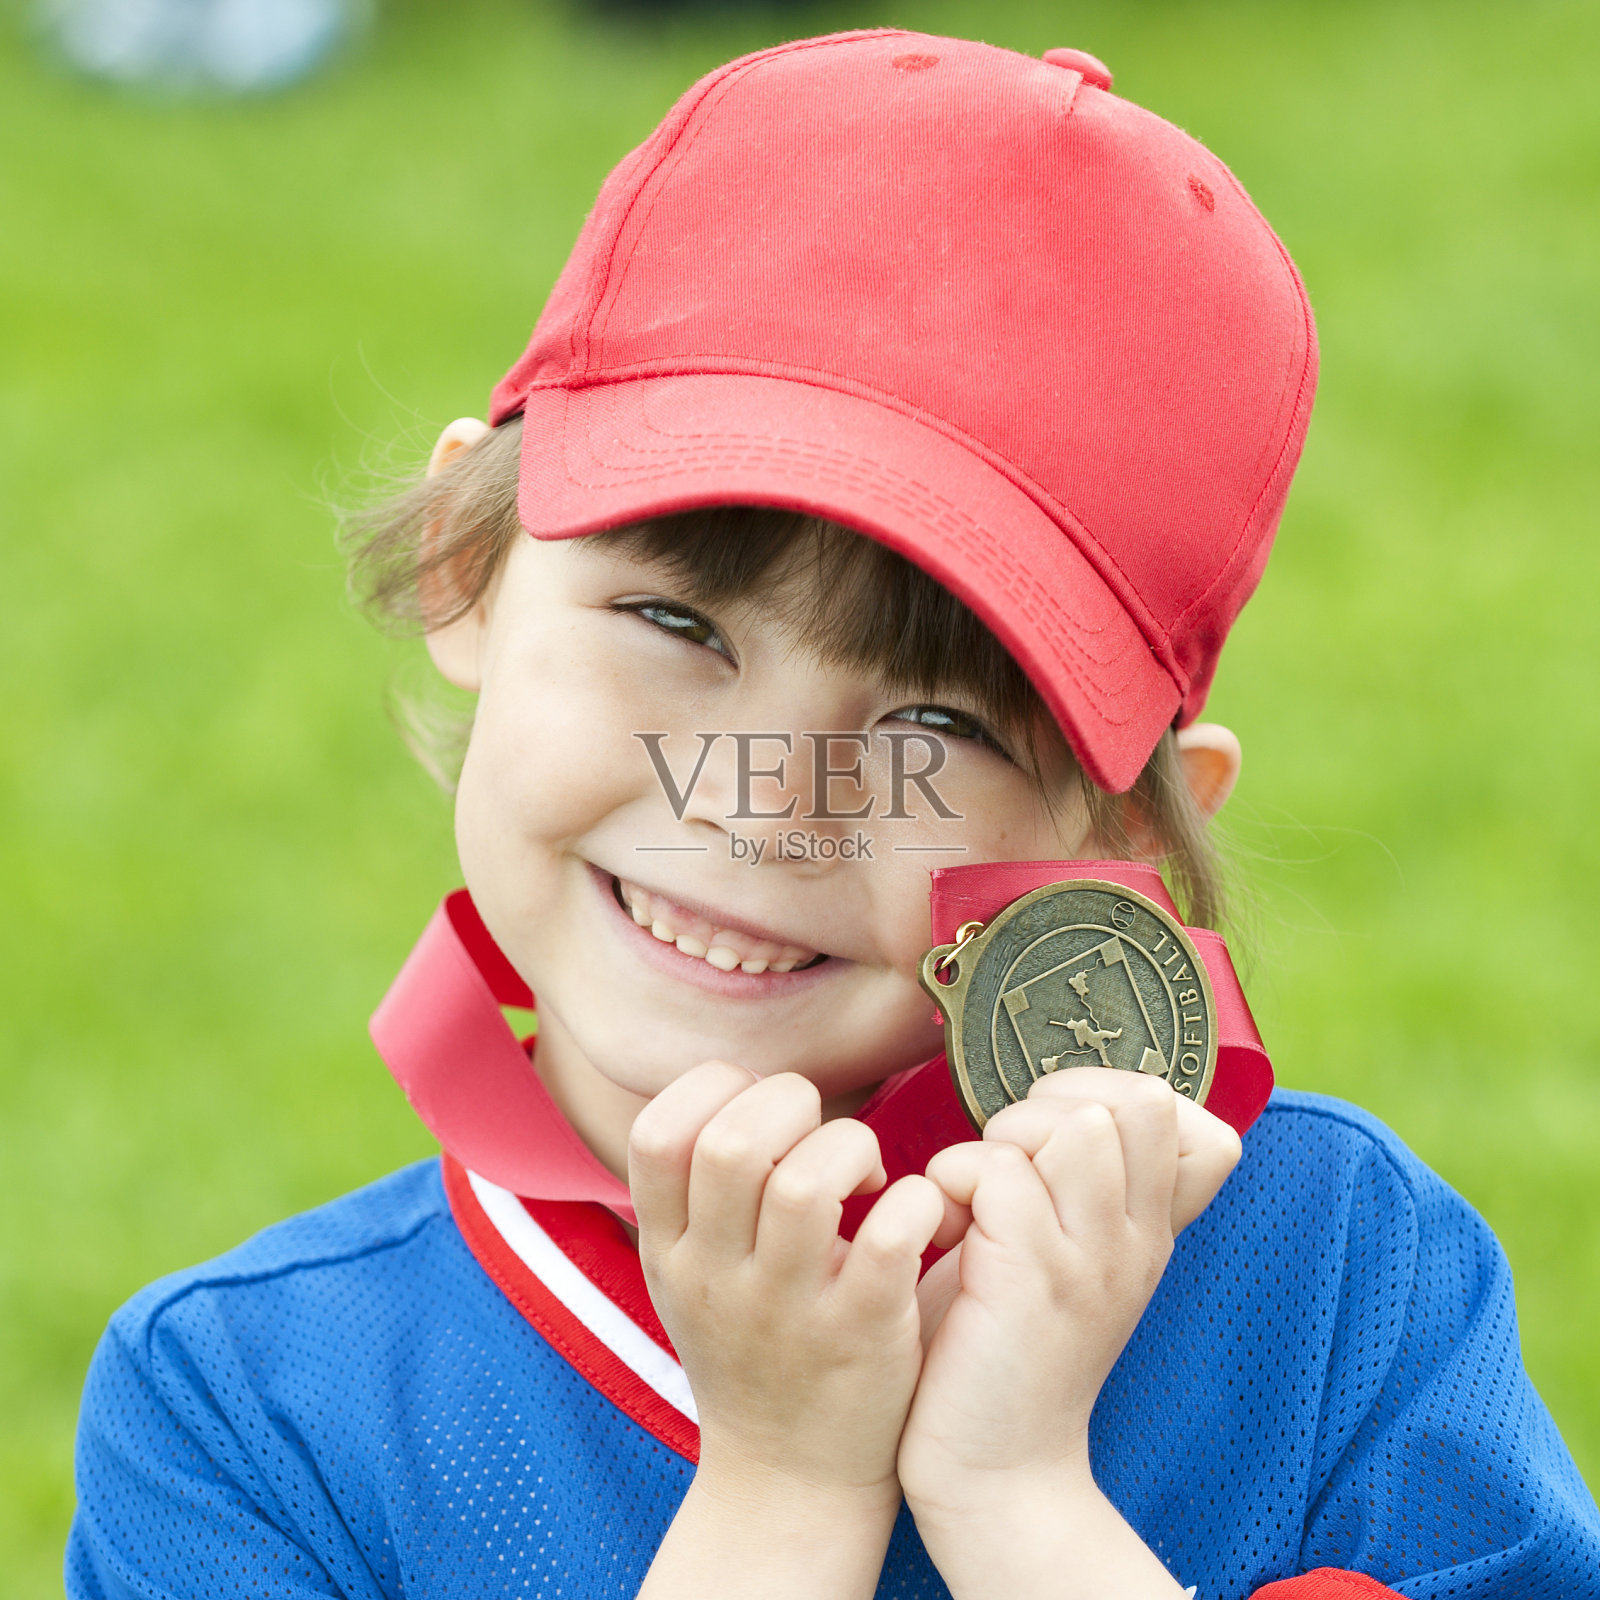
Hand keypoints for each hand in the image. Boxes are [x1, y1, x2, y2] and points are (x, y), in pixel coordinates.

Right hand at [629, 1061, 945, 1503]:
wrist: (790, 1480)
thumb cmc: (750, 1346)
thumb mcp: (689, 1270)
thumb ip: (696, 1185)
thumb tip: (733, 1083)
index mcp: (670, 1247)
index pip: (658, 1131)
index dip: (714, 1090)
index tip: (758, 1108)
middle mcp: (715, 1275)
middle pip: (732, 1142)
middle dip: (791, 1103)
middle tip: (820, 1134)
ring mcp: (787, 1309)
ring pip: (808, 1181)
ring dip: (853, 1148)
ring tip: (867, 1178)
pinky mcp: (861, 1335)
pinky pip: (886, 1238)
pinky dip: (912, 1203)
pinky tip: (911, 1214)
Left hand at [896, 1069, 1239, 1594]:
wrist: (994, 1471)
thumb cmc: (1006, 1344)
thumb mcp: (1068, 1255)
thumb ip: (1078, 1183)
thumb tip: (1059, 1100)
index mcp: (1147, 1229)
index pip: (1172, 1109)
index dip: (1097, 1091)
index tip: (1042, 1141)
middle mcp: (1136, 1239)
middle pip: (1136, 1101)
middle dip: (1047, 1107)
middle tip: (1002, 1168)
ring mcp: (1092, 1259)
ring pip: (1073, 1127)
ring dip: (1001, 1141)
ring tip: (975, 1200)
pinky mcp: (1034, 1279)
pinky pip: (997, 1171)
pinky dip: (952, 1181)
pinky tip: (947, 1232)